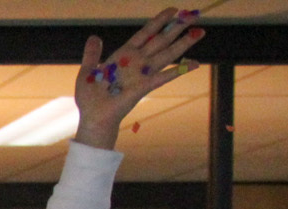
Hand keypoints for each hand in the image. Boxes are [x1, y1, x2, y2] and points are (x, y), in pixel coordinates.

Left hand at [74, 9, 205, 150]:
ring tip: (199, 32)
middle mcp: (137, 62)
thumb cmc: (89, 98)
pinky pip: (164, 76)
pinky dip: (179, 70)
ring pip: (166, 54)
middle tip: (194, 14)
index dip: (159, 21)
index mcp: (124, 55)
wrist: (92, 118)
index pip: (145, 33)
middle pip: (160, 40)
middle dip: (177, 27)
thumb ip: (92, 54)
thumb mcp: (87, 72)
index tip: (174, 10)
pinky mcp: (143, 86)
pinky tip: (195, 63)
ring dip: (183, 43)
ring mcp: (142, 73)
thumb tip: (94, 37)